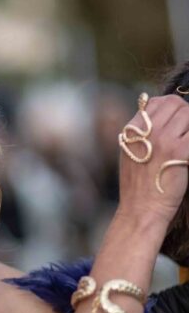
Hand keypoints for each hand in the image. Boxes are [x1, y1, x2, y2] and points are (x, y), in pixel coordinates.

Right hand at [119, 94, 188, 228]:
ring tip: (187, 144)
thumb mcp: (130, 155)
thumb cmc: (138, 187)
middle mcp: (147, 131)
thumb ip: (141, 134)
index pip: (158, 102)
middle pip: (176, 104)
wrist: (140, 210)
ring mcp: (163, 140)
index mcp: (132, 130)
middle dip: (186, 114)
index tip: (176, 121)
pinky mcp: (180, 152)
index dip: (171, 108)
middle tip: (186, 132)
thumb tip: (160, 119)